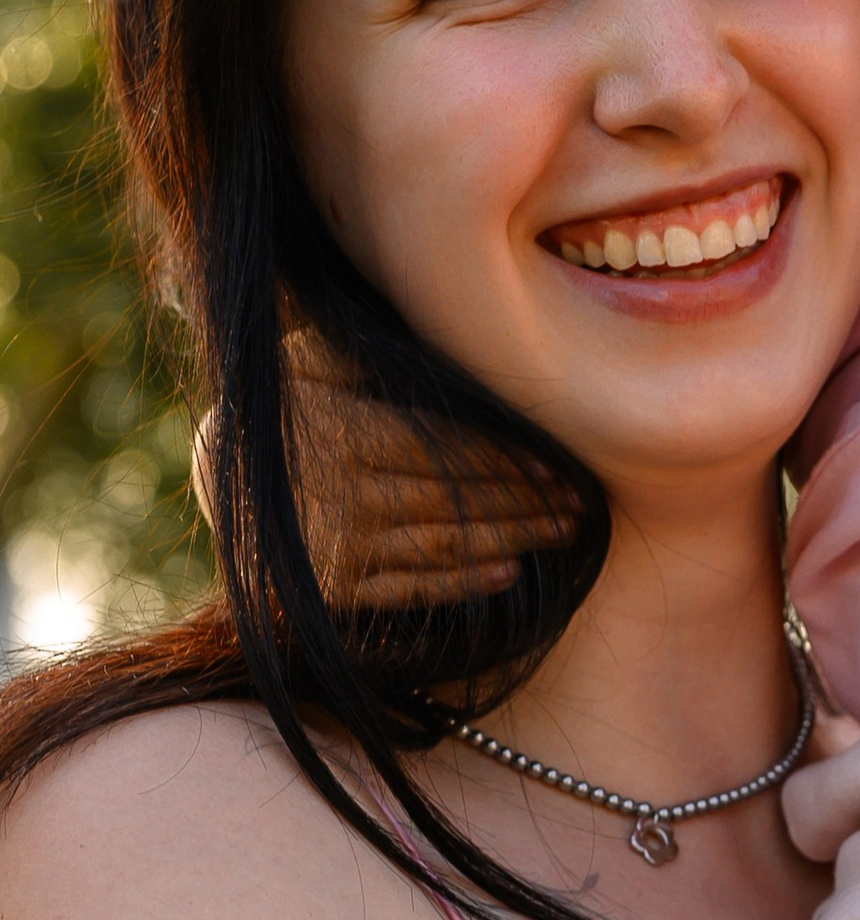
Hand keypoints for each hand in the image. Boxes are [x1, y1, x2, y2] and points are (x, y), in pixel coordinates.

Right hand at [192, 328, 577, 611]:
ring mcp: (340, 547)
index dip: (507, 460)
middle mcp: (344, 494)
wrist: (220, 474)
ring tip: (559, 535)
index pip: (445, 449)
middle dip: (523, 503)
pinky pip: (409, 590)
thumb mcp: (315, 362)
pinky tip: (506, 573)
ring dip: (508, 540)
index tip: (558, 467)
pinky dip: (460, 583)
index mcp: (346, 434)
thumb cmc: (286, 404)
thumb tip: (449, 328)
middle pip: (455, 498)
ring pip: (441, 545)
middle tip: (578, 505)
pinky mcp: (334, 590)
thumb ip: (375, 360)